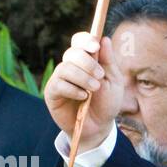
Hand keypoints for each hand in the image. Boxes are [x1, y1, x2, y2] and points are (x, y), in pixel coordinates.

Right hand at [44, 32, 122, 148]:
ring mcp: (60, 78)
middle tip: (100, 76)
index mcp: (85, 60)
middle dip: (87, 63)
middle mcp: (70, 66)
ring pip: (65, 68)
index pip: (79, 41)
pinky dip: (73, 89)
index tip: (95, 47)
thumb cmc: (106, 103)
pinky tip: (83, 97)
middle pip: (72, 53)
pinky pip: (58, 84)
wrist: (99, 127)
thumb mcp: (114, 82)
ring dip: (82, 77)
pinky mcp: (52, 93)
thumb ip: (109, 62)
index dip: (85, 40)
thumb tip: (104, 39)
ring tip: (94, 89)